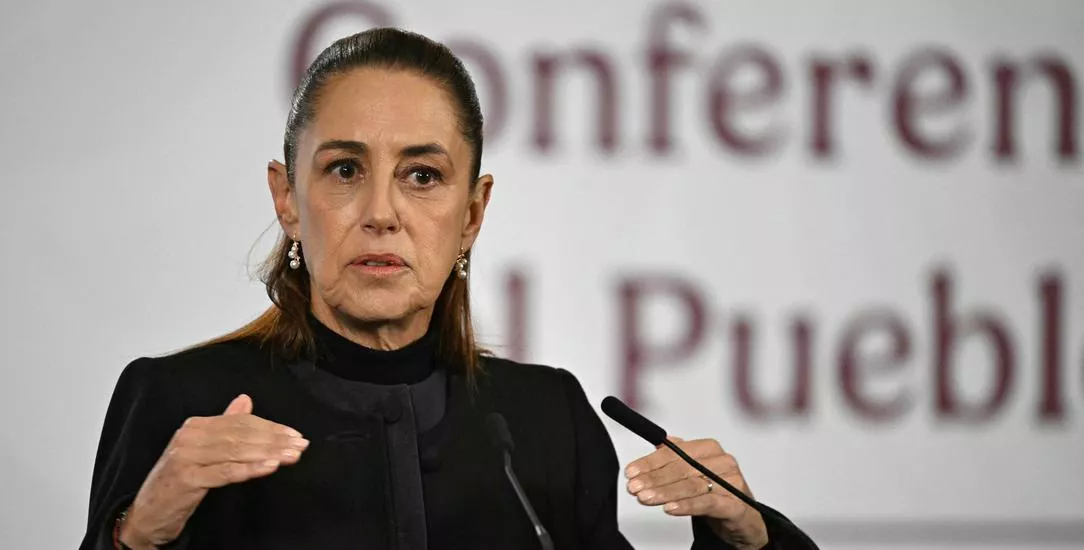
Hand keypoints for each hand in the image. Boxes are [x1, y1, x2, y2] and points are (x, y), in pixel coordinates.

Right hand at [119, 394, 307, 548]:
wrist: (147, 513)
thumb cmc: (179, 481)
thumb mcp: (202, 450)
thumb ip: (224, 425)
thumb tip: (245, 400)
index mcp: (196, 426)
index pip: (241, 422)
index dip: (271, 427)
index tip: (295, 435)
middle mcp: (190, 436)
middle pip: (242, 435)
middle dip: (275, 440)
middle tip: (301, 446)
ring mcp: (186, 456)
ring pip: (236, 451)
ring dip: (269, 453)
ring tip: (292, 456)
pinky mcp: (186, 478)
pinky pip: (225, 472)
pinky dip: (249, 468)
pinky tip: (270, 467)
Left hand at [624, 437, 768, 549]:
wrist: (743, 519)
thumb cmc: (716, 492)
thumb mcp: (693, 473)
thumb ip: (676, 458)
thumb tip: (657, 446)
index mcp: (709, 449)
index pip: (674, 452)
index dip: (650, 462)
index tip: (631, 472)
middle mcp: (722, 462)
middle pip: (681, 468)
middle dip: (653, 478)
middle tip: (634, 487)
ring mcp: (731, 483)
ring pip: (691, 486)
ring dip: (664, 492)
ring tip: (645, 498)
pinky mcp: (735, 505)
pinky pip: (706, 503)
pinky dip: (686, 506)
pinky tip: (669, 508)